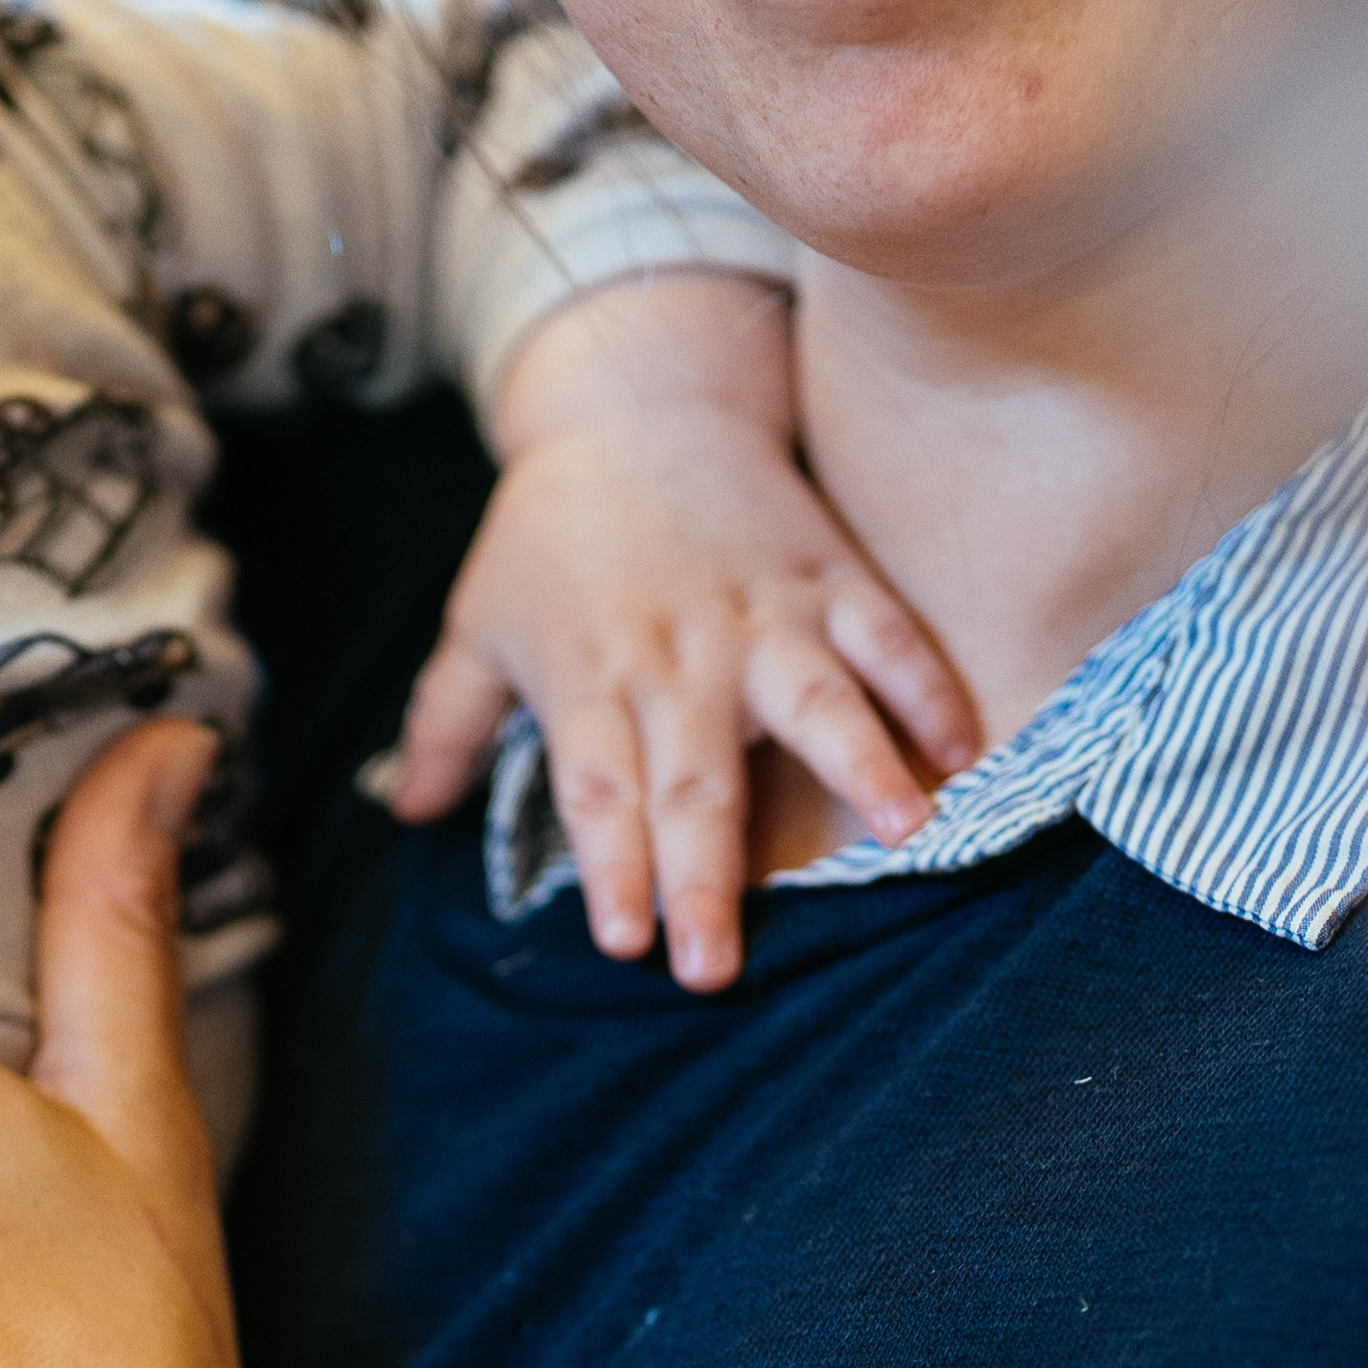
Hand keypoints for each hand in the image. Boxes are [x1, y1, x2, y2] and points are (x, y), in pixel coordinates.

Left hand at [395, 271, 975, 989]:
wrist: (636, 402)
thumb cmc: (552, 533)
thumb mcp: (479, 623)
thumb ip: (443, 724)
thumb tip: (404, 813)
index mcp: (590, 672)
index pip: (600, 787)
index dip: (614, 865)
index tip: (627, 941)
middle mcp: (679, 651)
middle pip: (694, 774)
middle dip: (705, 872)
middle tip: (718, 965)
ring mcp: (764, 612)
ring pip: (816, 696)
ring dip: (862, 763)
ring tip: (903, 830)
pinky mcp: (830, 574)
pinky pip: (890, 634)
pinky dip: (930, 689)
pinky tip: (963, 750)